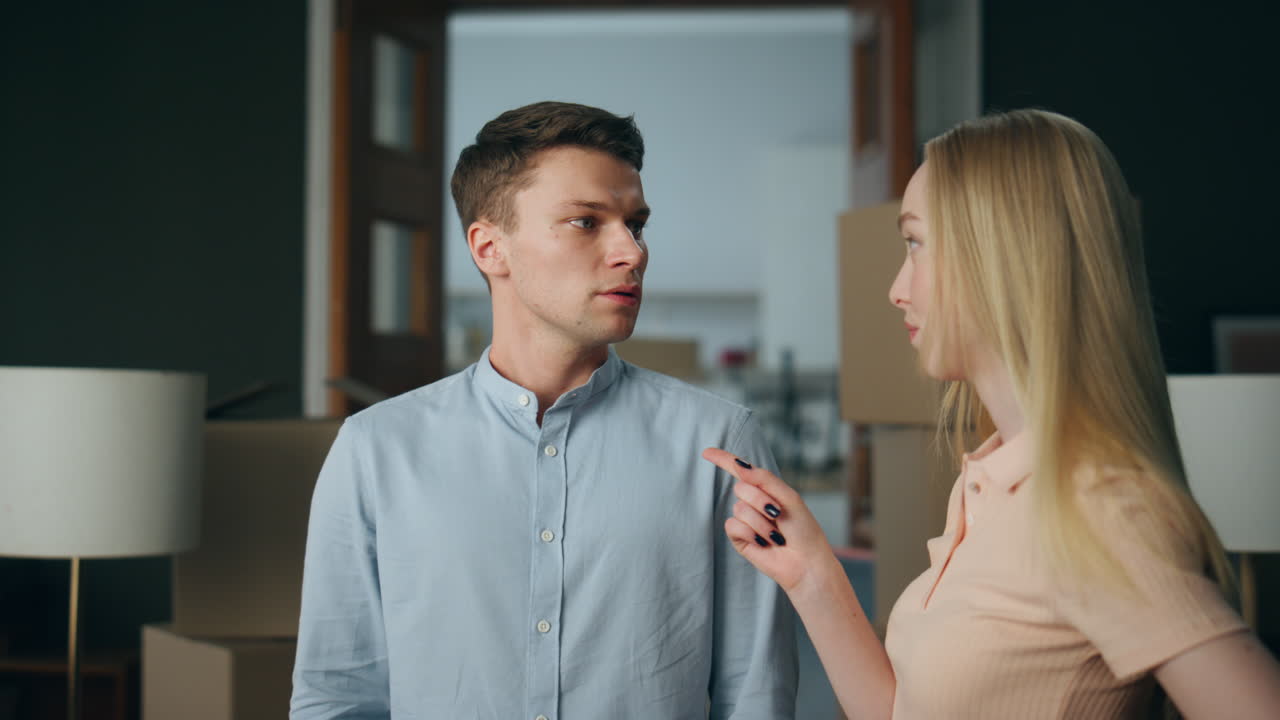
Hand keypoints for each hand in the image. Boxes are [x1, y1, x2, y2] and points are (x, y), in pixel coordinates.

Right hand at [701, 447, 838, 594]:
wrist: (806, 560)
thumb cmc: (803, 529)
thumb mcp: (789, 497)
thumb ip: (764, 479)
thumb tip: (739, 465)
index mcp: (765, 489)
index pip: (740, 471)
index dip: (723, 460)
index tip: (706, 452)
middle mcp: (753, 503)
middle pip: (741, 488)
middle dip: (761, 501)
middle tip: (778, 515)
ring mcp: (744, 520)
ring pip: (739, 509)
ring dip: (760, 522)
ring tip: (775, 535)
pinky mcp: (739, 538)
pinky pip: (733, 526)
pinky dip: (750, 533)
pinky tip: (763, 542)